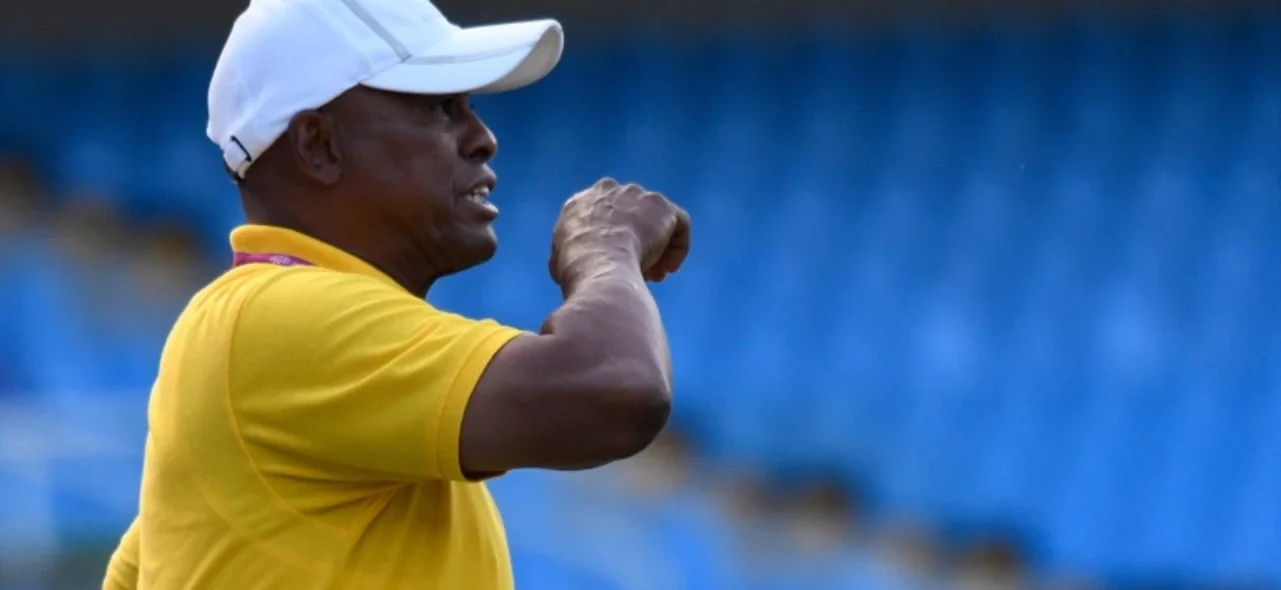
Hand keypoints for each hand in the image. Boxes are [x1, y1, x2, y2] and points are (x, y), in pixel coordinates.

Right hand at [549, 178, 691, 287]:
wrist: (597, 261)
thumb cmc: (575, 268)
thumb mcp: (559, 261)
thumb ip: (569, 254)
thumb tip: (572, 265)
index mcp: (581, 202)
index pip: (601, 217)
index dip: (609, 242)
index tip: (612, 263)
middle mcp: (610, 190)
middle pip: (630, 218)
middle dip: (634, 243)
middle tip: (636, 271)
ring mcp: (638, 195)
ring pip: (654, 222)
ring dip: (656, 248)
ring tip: (653, 276)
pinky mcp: (663, 207)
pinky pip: (679, 224)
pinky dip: (677, 247)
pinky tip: (668, 269)